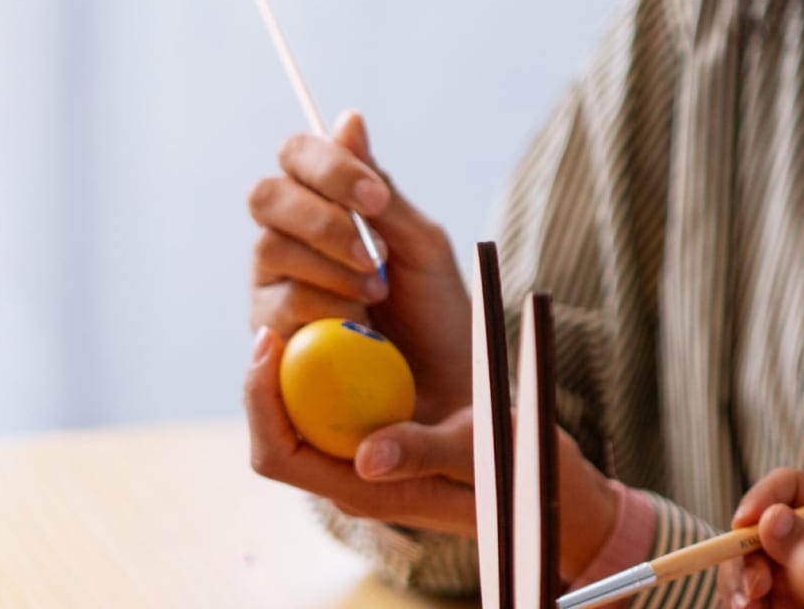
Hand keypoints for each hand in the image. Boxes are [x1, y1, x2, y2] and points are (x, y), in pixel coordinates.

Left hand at [244, 324, 621, 570]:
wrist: (545, 487)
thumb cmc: (518, 474)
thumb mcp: (482, 455)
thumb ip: (426, 455)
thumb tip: (367, 456)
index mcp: (360, 492)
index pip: (277, 455)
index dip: (259, 399)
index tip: (268, 339)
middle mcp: (346, 477)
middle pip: (273, 430)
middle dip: (264, 375)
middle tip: (277, 318)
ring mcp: (355, 458)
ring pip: (296, 411)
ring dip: (292, 365)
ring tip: (307, 312)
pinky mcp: (370, 435)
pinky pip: (326, 399)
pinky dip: (324, 362)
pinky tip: (346, 320)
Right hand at [245, 110, 471, 420]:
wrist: (446, 391)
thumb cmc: (438, 314)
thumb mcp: (421, 245)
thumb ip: (380, 189)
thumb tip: (348, 118)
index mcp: (322, 204)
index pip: (296, 156)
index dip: (328, 167)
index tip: (376, 197)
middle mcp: (287, 239)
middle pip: (266, 196)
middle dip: (322, 219)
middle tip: (375, 255)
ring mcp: (272, 286)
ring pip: (269, 249)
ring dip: (330, 269)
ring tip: (378, 297)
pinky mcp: (269, 337)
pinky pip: (276, 309)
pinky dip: (322, 311)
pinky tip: (359, 324)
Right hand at [730, 469, 803, 608]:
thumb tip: (771, 520)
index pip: (790, 487)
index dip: (763, 497)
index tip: (744, 521)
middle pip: (755, 527)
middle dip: (745, 553)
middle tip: (756, 589)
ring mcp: (787, 571)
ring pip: (743, 564)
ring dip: (738, 584)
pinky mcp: (776, 600)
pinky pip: (745, 596)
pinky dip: (741, 604)